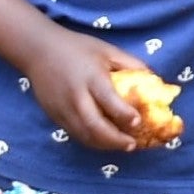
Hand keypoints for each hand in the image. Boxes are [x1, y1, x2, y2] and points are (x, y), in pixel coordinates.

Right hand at [19, 28, 176, 163]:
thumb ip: (130, 64)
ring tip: (122, 146)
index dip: (124, 114)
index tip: (138, 122)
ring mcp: (63, 109)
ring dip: (104, 144)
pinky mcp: (55, 116)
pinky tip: (104, 141)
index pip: (108, 100)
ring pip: (84, 135)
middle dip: (115, 140)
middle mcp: (76, 96)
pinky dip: (91, 140)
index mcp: (91, 77)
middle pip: (95, 125)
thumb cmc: (77, 48)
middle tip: (132, 145)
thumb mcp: (106, 50)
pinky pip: (75, 133)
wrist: (38, 50)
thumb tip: (156, 79)